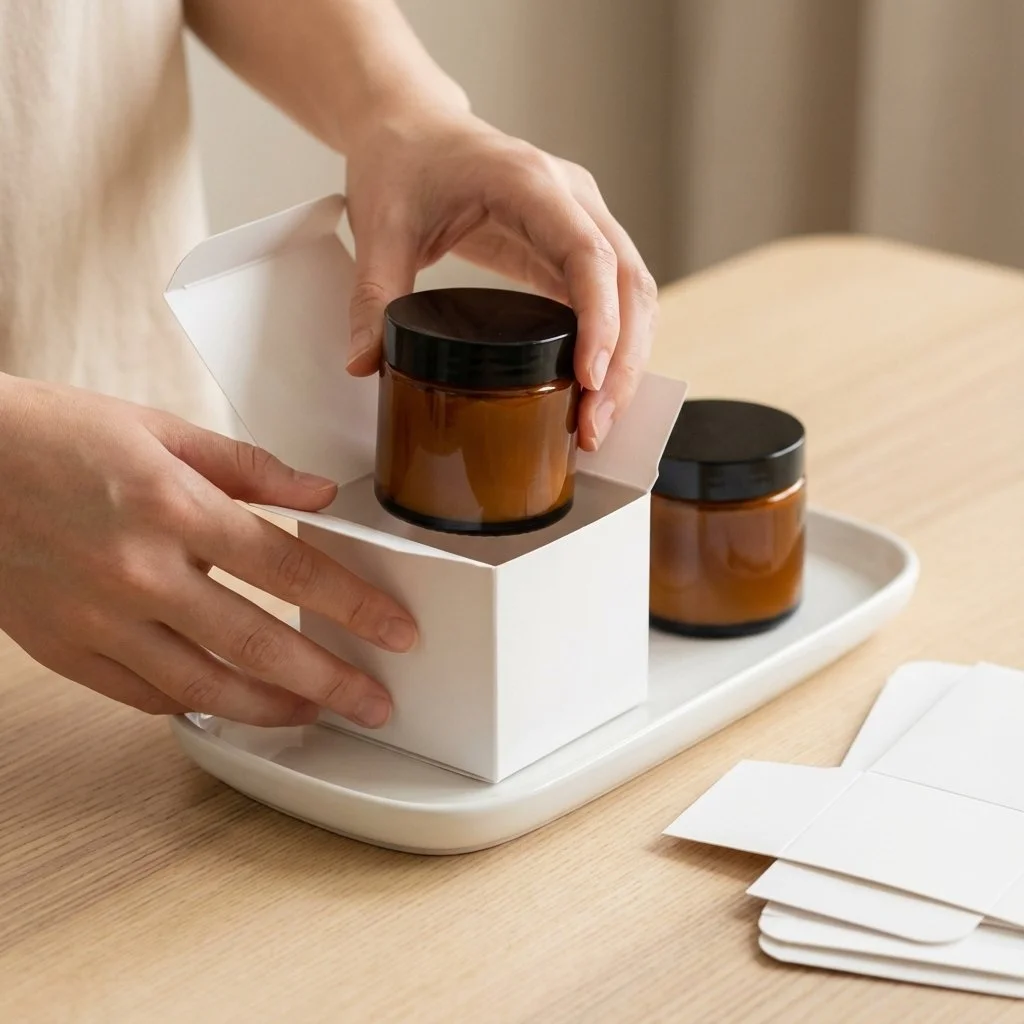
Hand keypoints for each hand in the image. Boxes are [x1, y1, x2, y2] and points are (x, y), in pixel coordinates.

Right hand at [0, 376, 416, 726]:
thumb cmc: (54, 436)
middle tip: (374, 704)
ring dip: (268, 707)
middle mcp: (139, 570)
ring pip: (201, 685)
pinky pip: (142, 695)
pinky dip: (194, 705)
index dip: (352, 605)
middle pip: (256, 641)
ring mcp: (98, 618)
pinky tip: (229, 703)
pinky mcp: (65, 648)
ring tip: (313, 715)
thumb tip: (316, 493)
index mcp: (173, 507)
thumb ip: (248, 468)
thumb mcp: (161, 430)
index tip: (394, 631)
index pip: (289, 566)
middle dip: (328, 680)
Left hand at [344, 111, 657, 451]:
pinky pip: (614, 296)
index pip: (587, 253)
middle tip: (596, 424)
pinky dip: (614, 344)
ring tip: (600, 420)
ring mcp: (580, 218)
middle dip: (623, 360)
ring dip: (628, 359)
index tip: (589, 377)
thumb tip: (363, 364)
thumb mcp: (379, 228)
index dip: (598, 319)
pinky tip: (595, 389)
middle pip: (628, 281)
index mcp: (528, 183)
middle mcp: (570, 197)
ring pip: (633, 291)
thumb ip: (374, 296)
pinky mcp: (573, 244)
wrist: (413, 128)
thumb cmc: (403, 162)